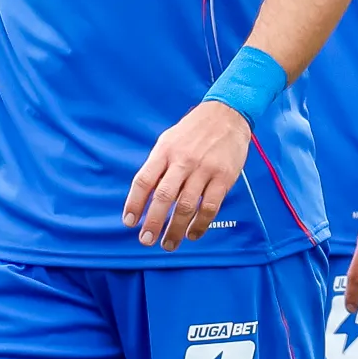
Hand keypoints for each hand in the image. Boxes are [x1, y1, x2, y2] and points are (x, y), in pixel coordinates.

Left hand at [125, 101, 252, 249]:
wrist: (227, 114)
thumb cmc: (194, 130)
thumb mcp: (169, 140)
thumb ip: (158, 165)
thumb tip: (145, 196)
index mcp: (165, 151)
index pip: (144, 181)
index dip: (134, 203)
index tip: (129, 222)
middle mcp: (183, 161)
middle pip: (164, 197)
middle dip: (153, 222)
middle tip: (146, 240)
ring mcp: (204, 169)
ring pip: (186, 206)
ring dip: (176, 229)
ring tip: (168, 244)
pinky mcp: (224, 177)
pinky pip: (210, 206)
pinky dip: (200, 224)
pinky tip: (193, 234)